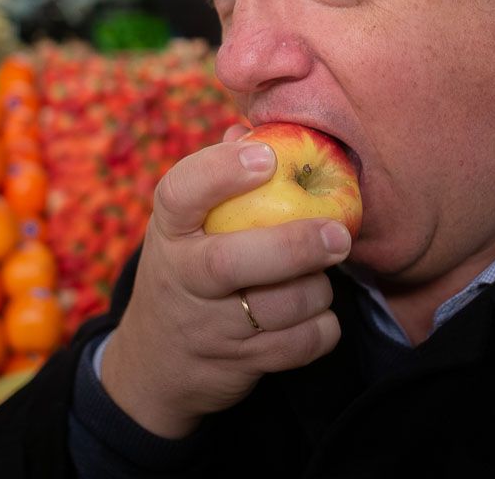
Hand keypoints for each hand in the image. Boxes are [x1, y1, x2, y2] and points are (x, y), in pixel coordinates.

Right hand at [99, 125, 352, 438]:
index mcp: (169, 230)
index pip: (179, 193)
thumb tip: (247, 130)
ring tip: (323, 275)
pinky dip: (321, 329)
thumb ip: (216, 177)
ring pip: (276, 308)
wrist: (156, 361)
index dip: (221, 173)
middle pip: (230, 262)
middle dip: (292, 246)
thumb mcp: (186, 224)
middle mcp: (181, 277)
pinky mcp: (237, 364)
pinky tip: (318, 314)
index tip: (267, 158)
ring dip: (315, 290)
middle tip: (338, 233)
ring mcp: (207, 326)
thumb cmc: (186, 268)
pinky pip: (296, 347)